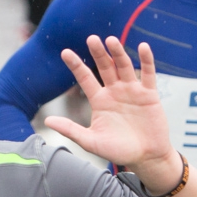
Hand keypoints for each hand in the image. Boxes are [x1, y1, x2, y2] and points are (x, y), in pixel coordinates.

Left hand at [45, 35, 180, 191]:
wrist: (146, 158)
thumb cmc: (118, 151)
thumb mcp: (91, 141)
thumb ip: (71, 130)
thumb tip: (47, 121)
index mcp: (99, 100)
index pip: (85, 78)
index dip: (76, 65)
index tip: (65, 52)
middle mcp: (114, 92)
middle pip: (105, 67)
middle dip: (98, 53)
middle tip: (91, 39)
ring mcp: (132, 91)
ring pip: (124, 67)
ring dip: (119, 53)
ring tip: (112, 40)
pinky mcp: (149, 94)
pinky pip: (148, 74)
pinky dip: (146, 60)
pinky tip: (143, 47)